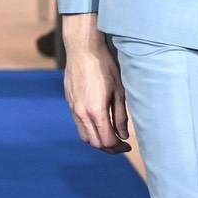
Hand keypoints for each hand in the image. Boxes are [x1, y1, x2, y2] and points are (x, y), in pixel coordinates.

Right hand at [62, 17, 129, 152]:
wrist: (83, 49)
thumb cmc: (104, 66)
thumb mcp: (119, 91)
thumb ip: (121, 116)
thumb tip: (123, 136)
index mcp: (96, 112)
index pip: (106, 141)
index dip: (118, 148)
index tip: (127, 146)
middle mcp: (82, 113)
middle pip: (94, 143)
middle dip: (109, 148)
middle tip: (121, 144)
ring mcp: (73, 109)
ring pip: (84, 136)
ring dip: (97, 141)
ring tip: (111, 136)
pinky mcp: (69, 103)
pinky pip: (78, 124)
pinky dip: (89, 130)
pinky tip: (100, 124)